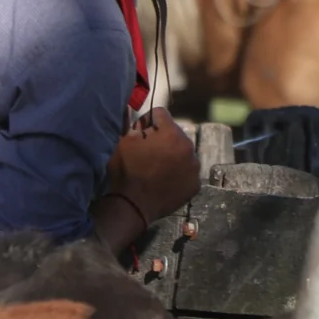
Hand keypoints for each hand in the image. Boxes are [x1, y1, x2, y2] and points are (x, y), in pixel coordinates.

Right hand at [98, 108, 199, 247]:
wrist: (133, 206)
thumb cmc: (126, 171)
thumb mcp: (123, 142)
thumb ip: (132, 124)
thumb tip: (133, 112)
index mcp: (171, 133)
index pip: (160, 113)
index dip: (146, 120)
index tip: (138, 132)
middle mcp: (188, 147)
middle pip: (174, 133)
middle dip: (162, 138)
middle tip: (147, 151)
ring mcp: (194, 167)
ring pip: (182, 152)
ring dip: (172, 155)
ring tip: (156, 167)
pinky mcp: (195, 184)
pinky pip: (187, 170)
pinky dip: (178, 172)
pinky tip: (165, 180)